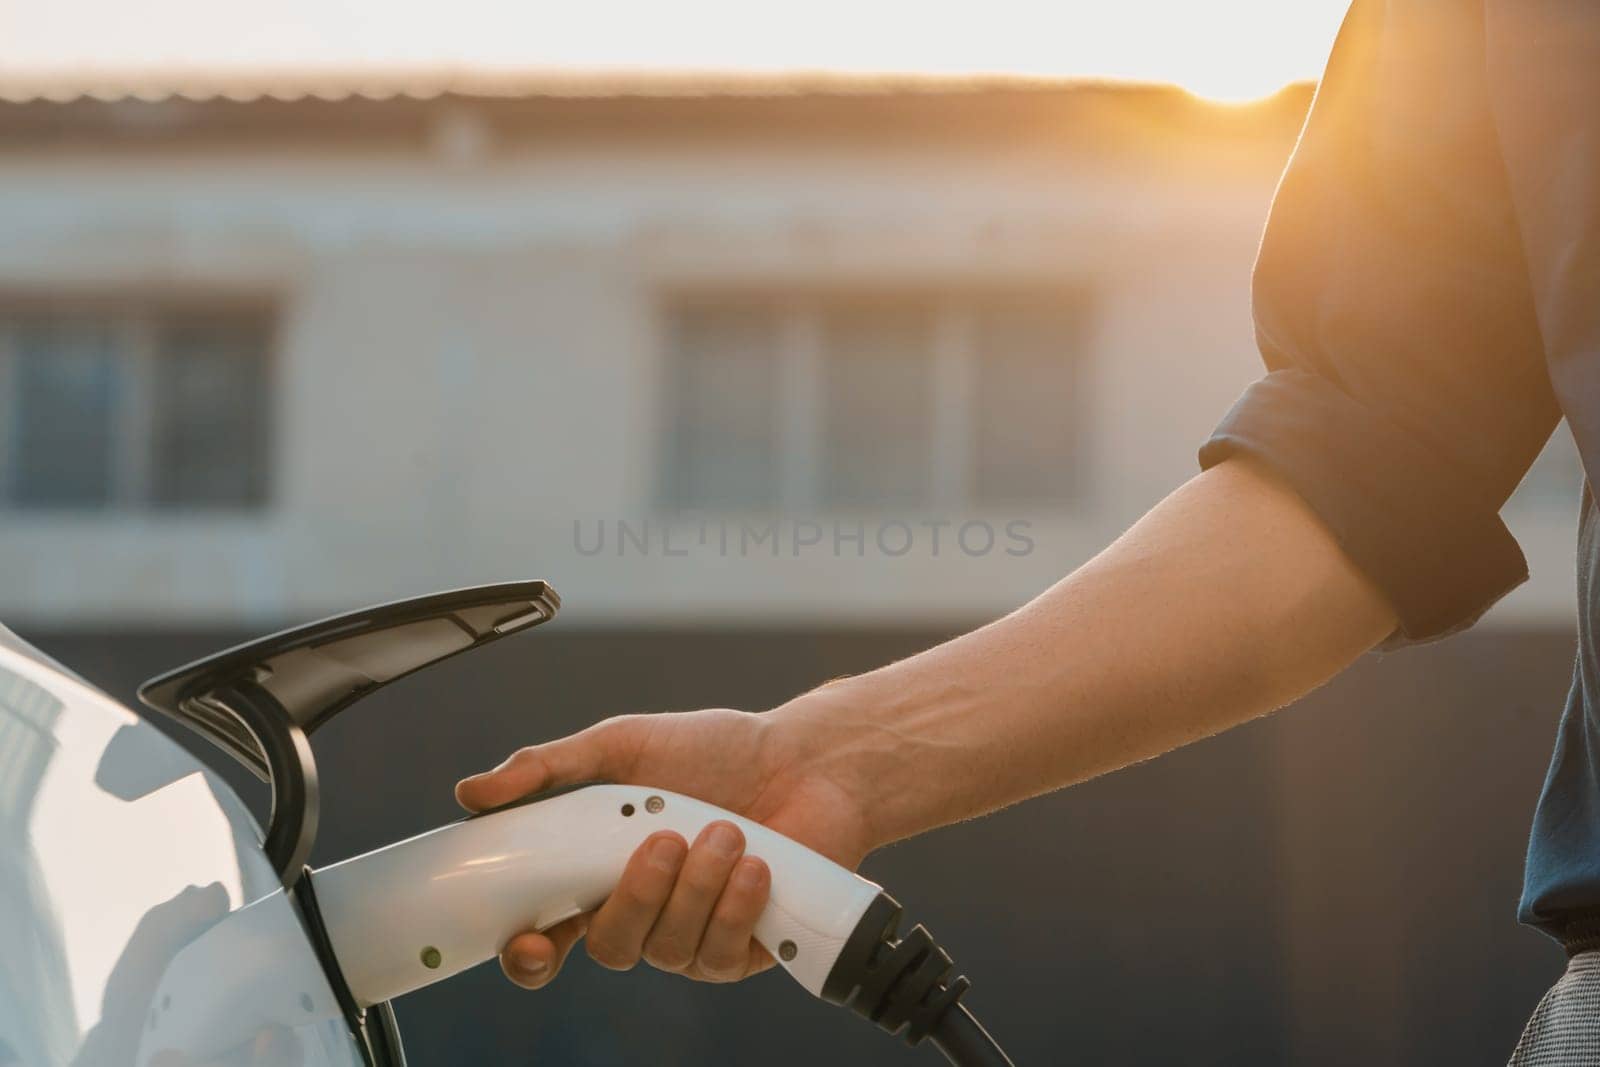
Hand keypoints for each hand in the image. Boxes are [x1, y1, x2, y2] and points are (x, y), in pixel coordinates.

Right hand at [455, 707, 872, 988]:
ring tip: (726, 830)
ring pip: (666, 949)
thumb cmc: (717, 751)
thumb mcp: (624, 745)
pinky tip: (756, 866)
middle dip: (633, 896)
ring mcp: (693, 935)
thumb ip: (548, 769)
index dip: (528, 954)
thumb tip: (471, 791)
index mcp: (601, 873)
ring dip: (695, 888)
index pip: (546, 935)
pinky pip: (720, 956)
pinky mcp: (744, 949)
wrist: (808, 759)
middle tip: (663, 839)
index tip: (530, 941)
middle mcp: (644, 911)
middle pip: (608, 947)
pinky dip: (735, 908)